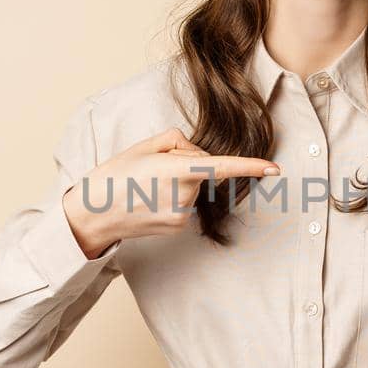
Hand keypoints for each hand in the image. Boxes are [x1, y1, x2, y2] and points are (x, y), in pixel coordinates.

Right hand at [63, 127, 278, 255]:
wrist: (94, 215)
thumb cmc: (116, 176)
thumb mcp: (143, 146)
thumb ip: (178, 141)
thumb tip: (198, 154)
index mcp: (175, 171)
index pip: (221, 167)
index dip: (250, 167)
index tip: (274, 169)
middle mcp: (184, 194)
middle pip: (202, 168)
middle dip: (186, 162)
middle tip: (152, 168)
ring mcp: (183, 213)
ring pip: (194, 186)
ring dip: (179, 180)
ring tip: (148, 185)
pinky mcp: (179, 225)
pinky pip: (186, 201)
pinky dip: (173, 196)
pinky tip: (151, 199)